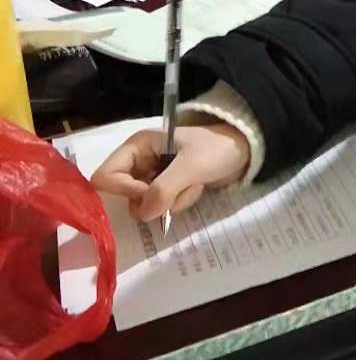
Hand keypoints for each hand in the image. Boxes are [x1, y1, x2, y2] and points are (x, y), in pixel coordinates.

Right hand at [92, 121, 250, 221]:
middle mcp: (139, 160)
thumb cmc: (217, 149)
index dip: (125, 190)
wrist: (244, 151)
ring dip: (172, 201)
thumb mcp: (192, 165)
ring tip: (193, 184)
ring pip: (145, 204)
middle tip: (178, 190)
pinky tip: (196, 187)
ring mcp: (152, 175)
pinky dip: (179, 202)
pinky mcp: (166, 188)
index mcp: (137, 145)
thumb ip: (165, 188)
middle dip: (154, 198)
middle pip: (124, 194)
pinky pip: (161, 206)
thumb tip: (142, 213)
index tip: (151, 193)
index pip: (106, 175)